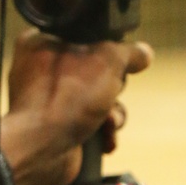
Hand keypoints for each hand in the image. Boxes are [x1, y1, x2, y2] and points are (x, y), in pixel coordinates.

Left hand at [4, 29, 151, 184]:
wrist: (42, 149)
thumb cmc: (65, 97)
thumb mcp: (107, 61)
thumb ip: (128, 52)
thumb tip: (144, 53)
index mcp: (42, 42)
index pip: (86, 35)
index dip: (107, 48)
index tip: (117, 58)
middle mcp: (43, 70)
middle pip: (98, 71)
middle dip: (113, 88)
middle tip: (107, 92)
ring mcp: (51, 101)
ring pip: (100, 100)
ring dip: (113, 113)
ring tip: (107, 121)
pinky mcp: (60, 127)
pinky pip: (94, 124)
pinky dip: (103, 132)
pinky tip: (103, 138)